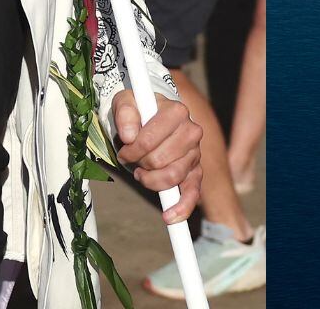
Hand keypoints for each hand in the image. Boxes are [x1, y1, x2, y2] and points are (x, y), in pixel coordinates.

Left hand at [112, 91, 202, 223]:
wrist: (153, 116)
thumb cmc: (138, 110)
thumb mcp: (125, 103)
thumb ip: (125, 114)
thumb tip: (129, 136)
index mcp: (177, 111)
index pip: (150, 140)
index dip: (132, 150)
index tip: (124, 149)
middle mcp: (192, 131)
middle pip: (159, 161)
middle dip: (139, 164)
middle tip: (131, 159)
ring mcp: (196, 153)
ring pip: (171, 178)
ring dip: (150, 180)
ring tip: (141, 172)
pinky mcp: (196, 172)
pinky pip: (192, 193)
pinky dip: (182, 208)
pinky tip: (169, 217)